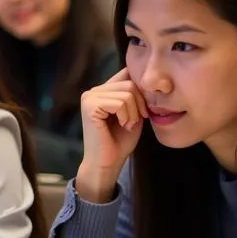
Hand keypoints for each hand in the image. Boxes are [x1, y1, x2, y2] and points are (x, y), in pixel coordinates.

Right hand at [75, 68, 148, 201]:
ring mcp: (90, 97)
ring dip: (133, 112)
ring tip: (127, 125)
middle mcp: (93, 91)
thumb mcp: (133, 113)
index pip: (126, 74)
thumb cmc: (120, 141)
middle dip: (139, 104)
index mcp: (103, 91)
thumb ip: (136, 96)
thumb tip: (146, 78)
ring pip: (127, 93)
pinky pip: (120, 102)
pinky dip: (126, 116)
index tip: (143, 110)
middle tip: (135, 121)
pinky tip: (121, 125)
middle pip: (129, 83)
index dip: (141, 90)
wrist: (107, 163)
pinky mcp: (90, 106)